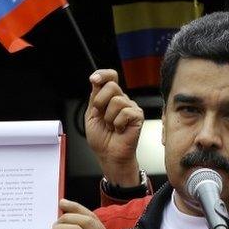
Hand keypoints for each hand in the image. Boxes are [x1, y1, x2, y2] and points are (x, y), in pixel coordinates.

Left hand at [85, 70, 143, 185]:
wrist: (109, 155)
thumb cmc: (102, 139)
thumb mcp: (91, 115)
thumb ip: (94, 97)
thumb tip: (96, 80)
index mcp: (109, 97)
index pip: (110, 77)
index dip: (102, 74)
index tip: (93, 79)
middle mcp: (121, 100)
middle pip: (112, 86)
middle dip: (100, 102)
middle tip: (100, 116)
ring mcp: (131, 107)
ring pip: (117, 101)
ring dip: (108, 118)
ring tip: (111, 126)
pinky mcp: (138, 116)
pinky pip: (125, 112)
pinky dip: (117, 124)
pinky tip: (119, 130)